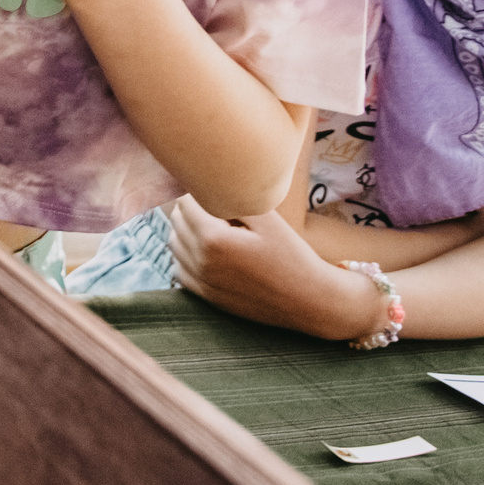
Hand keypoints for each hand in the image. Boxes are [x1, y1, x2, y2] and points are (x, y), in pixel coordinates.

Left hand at [169, 200, 381, 341]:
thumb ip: (232, 199)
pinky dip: (187, 256)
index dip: (199, 193)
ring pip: (174, 244)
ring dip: (187, 231)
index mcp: (213, 239)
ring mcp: (202, 282)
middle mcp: (201, 262)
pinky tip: (210, 252)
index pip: (183, 202)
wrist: (310, 300)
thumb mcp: (267, 219)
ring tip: (217, 229)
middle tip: (220, 210)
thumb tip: (205, 184)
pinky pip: (179, 269)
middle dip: (191, 210)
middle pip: (176, 221)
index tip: (216, 193)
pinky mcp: (207, 297)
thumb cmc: (292, 255)